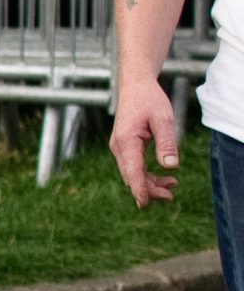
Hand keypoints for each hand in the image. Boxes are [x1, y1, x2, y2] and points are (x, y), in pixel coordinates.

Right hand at [110, 81, 180, 206]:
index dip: (140, 189)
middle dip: (149, 189)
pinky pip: (133, 166)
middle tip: (171, 196)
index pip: (132, 171)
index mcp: (126, 141)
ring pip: (132, 173)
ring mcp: (120, 148)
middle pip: (131, 176)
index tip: (145, 204)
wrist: (135, 86)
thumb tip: (171, 167)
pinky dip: (146, 174)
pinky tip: (162, 176)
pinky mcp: (124, 147)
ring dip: (150, 183)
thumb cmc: (149, 100)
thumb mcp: (163, 119)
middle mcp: (118, 147)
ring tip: (172, 186)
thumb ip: (166, 144)